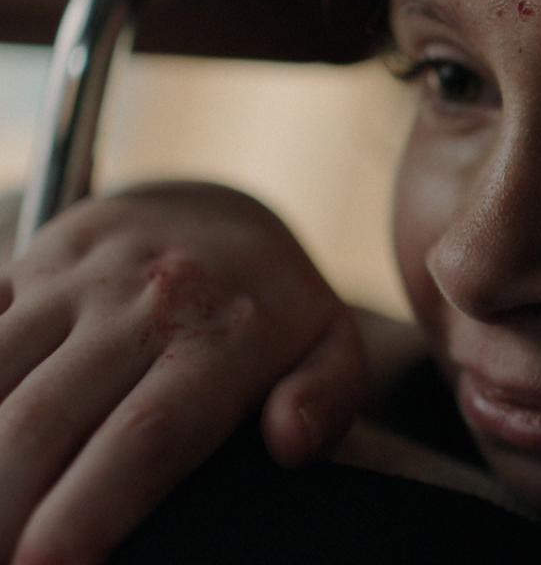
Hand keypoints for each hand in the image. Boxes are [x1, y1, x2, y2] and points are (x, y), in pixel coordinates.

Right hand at [0, 182, 366, 564]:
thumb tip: (292, 443)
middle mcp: (148, 302)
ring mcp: (83, 278)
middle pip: (46, 419)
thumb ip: (328, 396)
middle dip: (2, 507)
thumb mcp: (332, 344)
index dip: (87, 511)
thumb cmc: (276, 303)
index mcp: (226, 338)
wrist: (220, 204)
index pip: (146, 437)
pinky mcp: (37, 260)